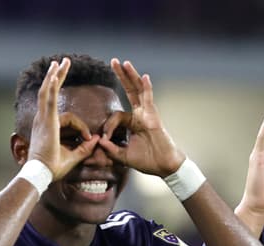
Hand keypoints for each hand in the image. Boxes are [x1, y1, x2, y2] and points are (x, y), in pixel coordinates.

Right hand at [27, 57, 98, 179]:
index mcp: (48, 127)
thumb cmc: (54, 168)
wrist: (42, 173)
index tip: (89, 139)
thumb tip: (97, 140)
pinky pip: (48, 99)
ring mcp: (42, 119)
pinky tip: (55, 75)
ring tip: (60, 62)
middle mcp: (42, 120)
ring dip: (55, 76)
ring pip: (48, 91)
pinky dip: (51, 86)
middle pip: (48, 93)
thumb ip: (85, 148)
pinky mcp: (46, 120)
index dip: (81, 127)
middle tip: (61, 63)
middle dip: (56, 77)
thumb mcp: (74, 156)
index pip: (68, 118)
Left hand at [97, 59, 185, 175]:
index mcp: (133, 123)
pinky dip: (147, 88)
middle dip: (121, 76)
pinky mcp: (153, 117)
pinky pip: (149, 99)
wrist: (164, 166)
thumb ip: (111, 149)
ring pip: (138, 90)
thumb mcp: (123, 156)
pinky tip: (144, 76)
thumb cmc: (148, 161)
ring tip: (124, 62)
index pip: (116, 116)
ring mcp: (147, 114)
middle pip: (130, 91)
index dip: (108, 126)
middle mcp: (140, 114)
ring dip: (131, 76)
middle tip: (113, 61)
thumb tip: (99, 141)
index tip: (104, 139)